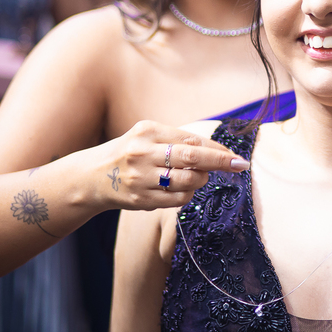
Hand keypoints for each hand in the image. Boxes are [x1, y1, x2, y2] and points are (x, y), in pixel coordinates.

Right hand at [102, 121, 248, 209]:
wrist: (92, 177)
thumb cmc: (130, 154)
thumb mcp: (148, 137)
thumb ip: (177, 141)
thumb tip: (217, 150)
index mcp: (147, 131)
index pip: (191, 139)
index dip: (217, 149)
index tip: (235, 155)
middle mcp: (143, 152)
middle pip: (192, 158)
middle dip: (220, 162)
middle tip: (239, 165)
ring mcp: (141, 177)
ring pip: (187, 181)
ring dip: (200, 181)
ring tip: (197, 178)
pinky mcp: (140, 198)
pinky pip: (177, 200)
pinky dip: (187, 196)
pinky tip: (181, 190)